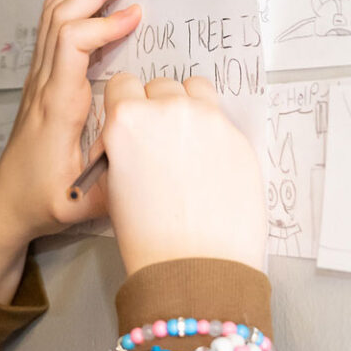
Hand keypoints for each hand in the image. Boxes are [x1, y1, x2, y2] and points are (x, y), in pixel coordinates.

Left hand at [0, 0, 140, 298]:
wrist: (7, 206)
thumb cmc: (46, 202)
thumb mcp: (85, 202)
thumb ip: (115, 173)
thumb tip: (145, 139)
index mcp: (57, 106)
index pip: (73, 45)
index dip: (104, 24)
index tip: (136, 15)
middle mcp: (44, 85)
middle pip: (61, 19)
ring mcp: (38, 80)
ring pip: (52, 20)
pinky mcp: (40, 83)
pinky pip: (46, 32)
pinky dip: (60, 2)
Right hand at [100, 73, 266, 274]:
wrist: (195, 265)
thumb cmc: (150, 237)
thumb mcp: (114, 184)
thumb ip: (122, 147)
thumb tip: (132, 137)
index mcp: (127, 121)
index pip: (123, 84)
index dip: (126, 104)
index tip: (133, 118)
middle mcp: (167, 111)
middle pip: (160, 85)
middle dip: (158, 107)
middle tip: (162, 140)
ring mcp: (207, 119)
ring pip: (195, 90)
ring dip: (189, 106)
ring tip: (189, 143)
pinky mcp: (237, 135)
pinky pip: (221, 117)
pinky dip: (214, 132)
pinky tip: (210, 163)